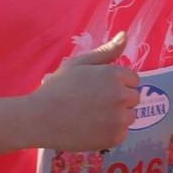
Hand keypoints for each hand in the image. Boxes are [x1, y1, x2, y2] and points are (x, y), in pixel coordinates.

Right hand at [29, 33, 140, 151]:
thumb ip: (106, 51)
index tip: (100, 89)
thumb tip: (125, 35)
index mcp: (114, 75)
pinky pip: (122, 133)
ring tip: (93, 116)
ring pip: (130, 116)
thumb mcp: (79, 64)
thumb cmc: (57, 88)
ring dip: (118, 117)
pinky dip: (111, 133)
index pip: (133, 79)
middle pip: (134, 98)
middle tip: (95, 103)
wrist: (39, 118)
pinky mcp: (115, 138)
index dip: (118, 84)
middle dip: (120, 99)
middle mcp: (121, 96)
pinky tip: (93, 129)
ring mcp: (119, 119)